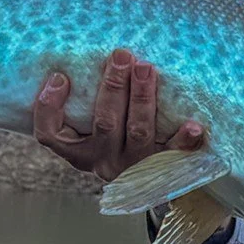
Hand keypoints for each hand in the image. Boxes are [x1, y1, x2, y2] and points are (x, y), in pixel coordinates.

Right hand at [33, 47, 206, 180]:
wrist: (153, 187)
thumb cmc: (115, 145)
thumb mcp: (88, 132)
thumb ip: (79, 105)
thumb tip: (68, 68)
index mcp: (80, 152)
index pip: (50, 135)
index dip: (49, 107)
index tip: (60, 77)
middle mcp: (105, 160)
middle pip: (105, 123)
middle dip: (113, 87)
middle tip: (121, 56)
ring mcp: (136, 166)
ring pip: (138, 131)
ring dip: (142, 98)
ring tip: (146, 69)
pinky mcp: (165, 168)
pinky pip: (176, 154)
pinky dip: (185, 140)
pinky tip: (194, 126)